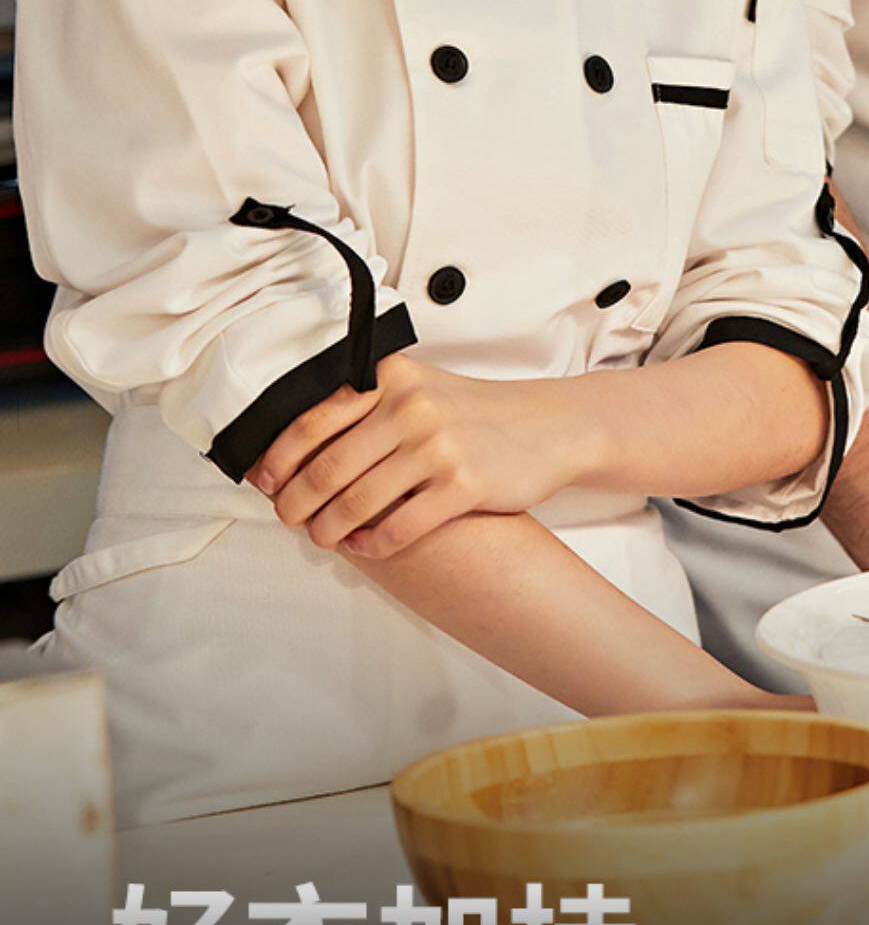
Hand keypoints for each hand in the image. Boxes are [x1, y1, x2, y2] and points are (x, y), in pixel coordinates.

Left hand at [248, 353, 599, 557]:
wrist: (546, 427)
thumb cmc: (473, 412)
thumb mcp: (419, 388)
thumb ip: (367, 405)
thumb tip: (298, 448)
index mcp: (392, 378)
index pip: (314, 418)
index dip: (280, 457)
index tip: (264, 482)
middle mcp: (412, 407)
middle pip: (328, 467)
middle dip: (296, 502)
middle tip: (287, 519)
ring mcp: (439, 446)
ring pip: (357, 502)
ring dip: (329, 529)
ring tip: (322, 537)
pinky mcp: (463, 485)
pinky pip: (399, 527)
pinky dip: (373, 544)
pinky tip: (366, 547)